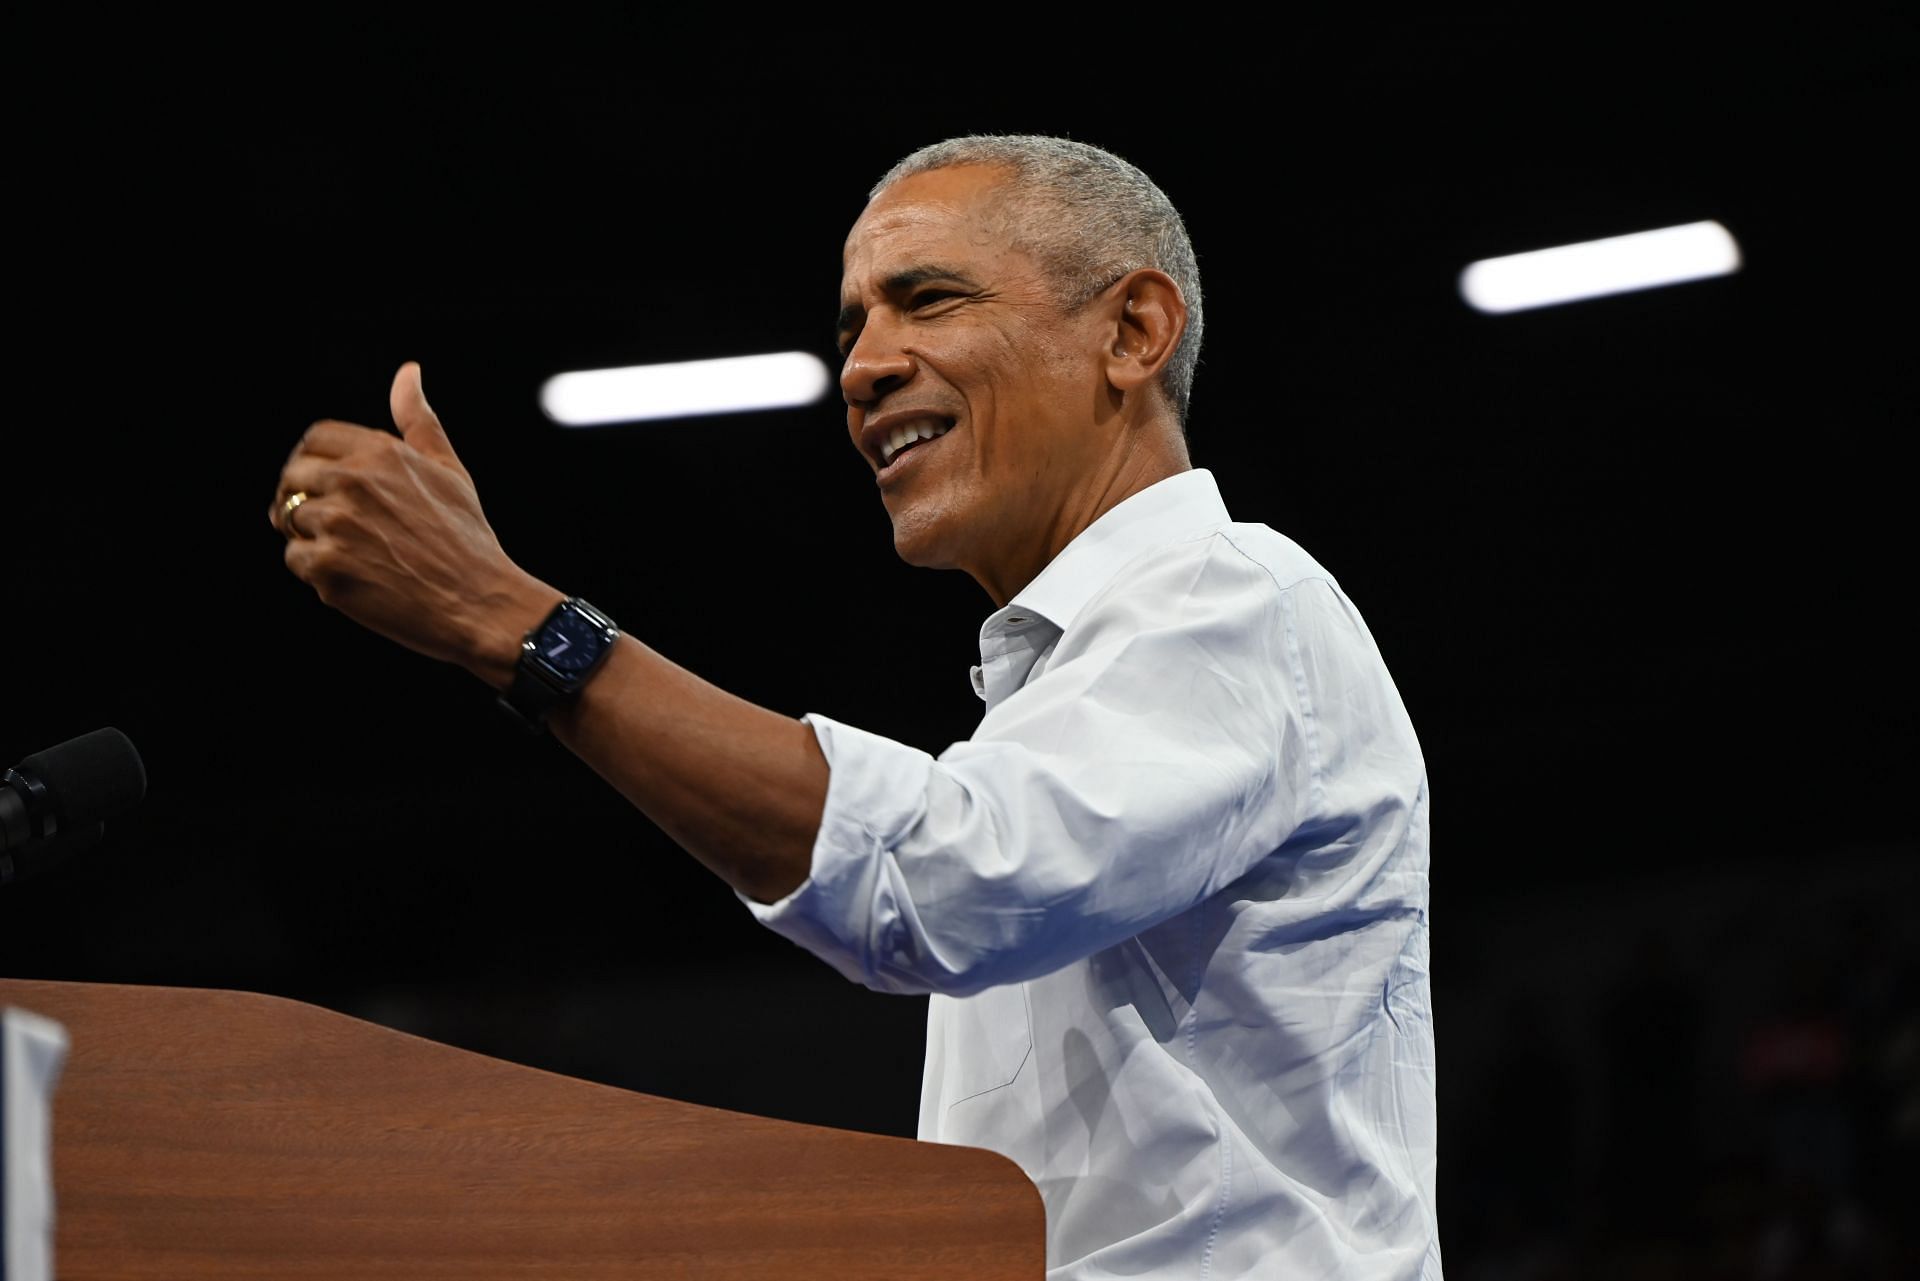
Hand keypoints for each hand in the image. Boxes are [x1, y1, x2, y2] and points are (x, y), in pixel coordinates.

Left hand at [270, 362, 557, 683]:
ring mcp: (336, 526)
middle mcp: (353, 482)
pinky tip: (355, 577)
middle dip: (301, 497)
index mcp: (380, 453)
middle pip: (293, 477)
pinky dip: (317, 570)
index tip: (322, 480)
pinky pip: (296, 559)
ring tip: (352, 553)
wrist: (480, 603)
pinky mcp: (326, 568)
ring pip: (290, 519)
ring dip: (311, 536)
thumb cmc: (467, 538)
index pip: (316, 438)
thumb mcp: (449, 469)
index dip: (313, 460)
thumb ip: (418, 420)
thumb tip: (408, 372)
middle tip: (327, 522)